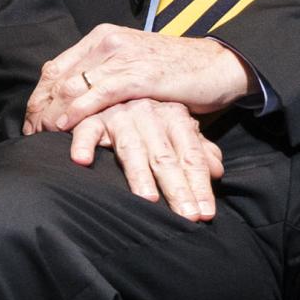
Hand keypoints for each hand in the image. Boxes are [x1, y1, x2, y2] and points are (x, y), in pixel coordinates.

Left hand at [24, 23, 252, 132]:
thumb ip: (104, 78)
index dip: (39, 96)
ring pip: (72, 85)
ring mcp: (122, 58)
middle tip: (30, 133)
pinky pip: (98, 94)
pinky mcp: (139, 76)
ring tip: (40, 135)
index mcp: (101, 39)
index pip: (56, 68)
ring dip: (52, 112)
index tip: (30, 121)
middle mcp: (107, 43)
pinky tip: (63, 125)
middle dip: (39, 108)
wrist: (218, 65)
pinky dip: (77, 110)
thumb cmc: (175, 73)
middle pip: (57, 77)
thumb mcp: (131, 69)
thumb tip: (73, 101)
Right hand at [58, 98, 224, 221]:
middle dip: (177, 188)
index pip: (191, 156)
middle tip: (186, 216)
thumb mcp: (181, 130)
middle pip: (165, 157)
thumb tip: (216, 171)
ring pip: (131, 148)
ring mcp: (119, 114)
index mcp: (175, 116)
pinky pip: (86, 130)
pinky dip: (83, 144)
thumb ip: (199, 150)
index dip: (200, 186)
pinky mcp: (92, 117)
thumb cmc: (154, 118)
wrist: (118, 83)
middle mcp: (148, 114)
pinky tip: (82, 161)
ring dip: (139, 175)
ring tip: (148, 199)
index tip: (205, 214)